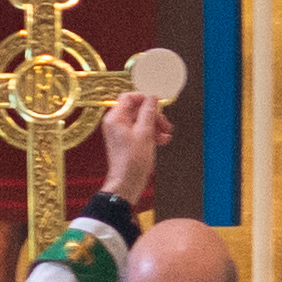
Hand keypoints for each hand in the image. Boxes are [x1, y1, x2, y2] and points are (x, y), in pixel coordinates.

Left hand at [97, 90, 169, 208]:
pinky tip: (162, 140)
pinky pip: (140, 131)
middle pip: (137, 110)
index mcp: (115, 118)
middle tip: (165, 123)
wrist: (127, 183)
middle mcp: (116, 123)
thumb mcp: (145, 133)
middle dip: (154, 115)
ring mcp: (120, 133)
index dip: (145, 98)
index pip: (129, 97)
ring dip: (155, 126)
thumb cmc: (132, 162)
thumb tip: (152, 97)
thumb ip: (149, 112)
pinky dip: (151, 134)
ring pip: (141, 121)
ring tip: (166, 134)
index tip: (158, 103)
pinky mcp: (126, 142)